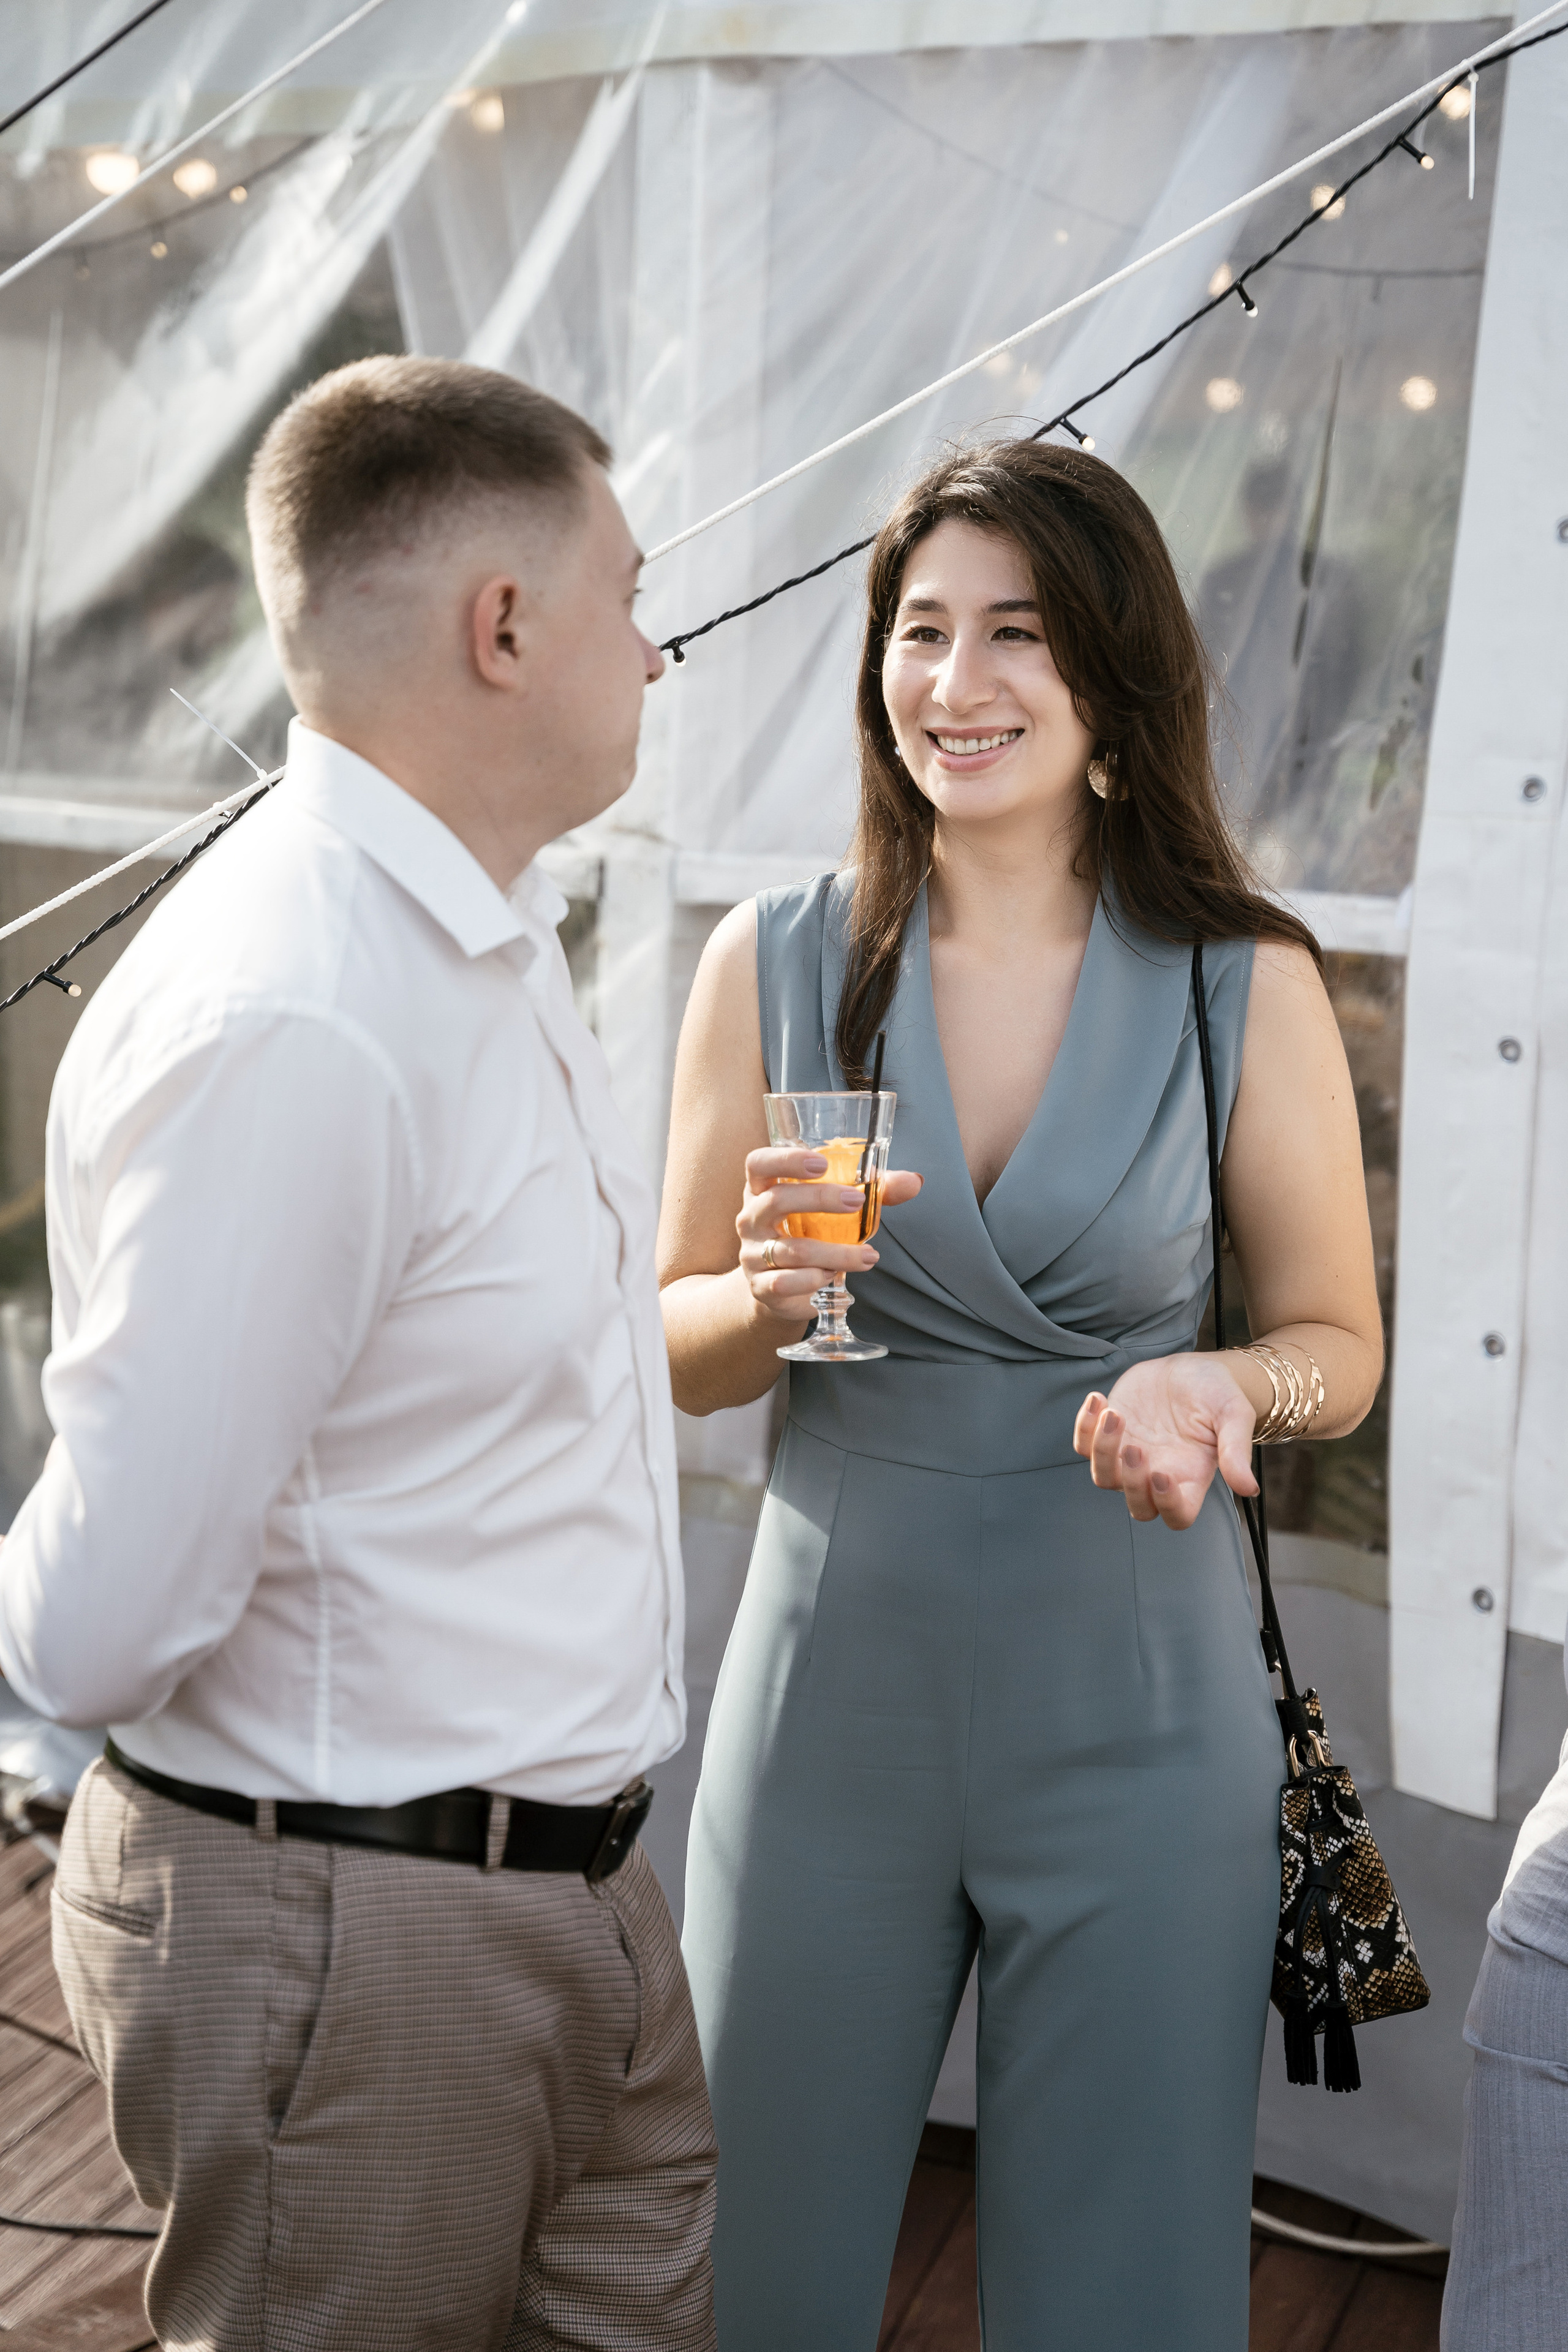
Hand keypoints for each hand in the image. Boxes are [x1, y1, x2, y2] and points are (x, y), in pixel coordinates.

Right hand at [736, 1147, 921, 1328]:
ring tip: (868, 1256)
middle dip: (819, 1199)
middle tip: (857, 1202)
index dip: (786, 1160)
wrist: (779, 1288)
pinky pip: (787, 1282)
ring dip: (836, 1254)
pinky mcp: (760, 1286)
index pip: (759, 1164)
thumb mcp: (835, 1208)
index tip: (821, 1163)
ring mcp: (751, 1254)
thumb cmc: (808, 1234)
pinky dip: (815, 1280)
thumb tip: (914, 1181)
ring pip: (792, 1250)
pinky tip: (834, 1278)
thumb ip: (874, 1192)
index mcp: (762, 1189)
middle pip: (776, 1201)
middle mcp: (750, 1218)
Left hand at [1074, 1353, 1258, 1529]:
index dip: (1168, 1504)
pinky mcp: (1109, 1434)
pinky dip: (1083, 1427)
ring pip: (1104, 1479)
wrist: (1192, 1368)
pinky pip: (1083, 1445)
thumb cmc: (1218, 1393)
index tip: (1162, 1474)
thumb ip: (1236, 1450)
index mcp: (1191, 1477)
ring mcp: (1130, 1457)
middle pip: (1138, 1507)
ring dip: (1102, 1452)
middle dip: (1130, 1481)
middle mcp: (1159, 1474)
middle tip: (1134, 1448)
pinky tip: (1098, 1400)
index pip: (1178, 1515)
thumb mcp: (1234, 1415)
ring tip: (1115, 1414)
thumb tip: (1249, 1489)